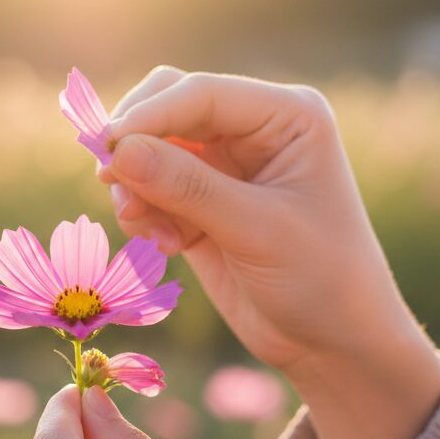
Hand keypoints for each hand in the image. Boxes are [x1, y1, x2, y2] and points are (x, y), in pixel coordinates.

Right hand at [99, 67, 439, 438]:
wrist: (333, 344)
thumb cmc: (321, 279)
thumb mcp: (256, 230)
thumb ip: (186, 188)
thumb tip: (116, 151)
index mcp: (287, 116)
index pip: (200, 94)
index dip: (148, 115)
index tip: (106, 149)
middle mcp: (255, 130)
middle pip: (168, 105)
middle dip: (136, 143)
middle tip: (110, 183)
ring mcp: (226, 166)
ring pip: (151, 148)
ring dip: (137, 186)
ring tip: (152, 231)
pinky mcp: (202, 203)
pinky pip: (151, 187)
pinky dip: (145, 211)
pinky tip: (168, 245)